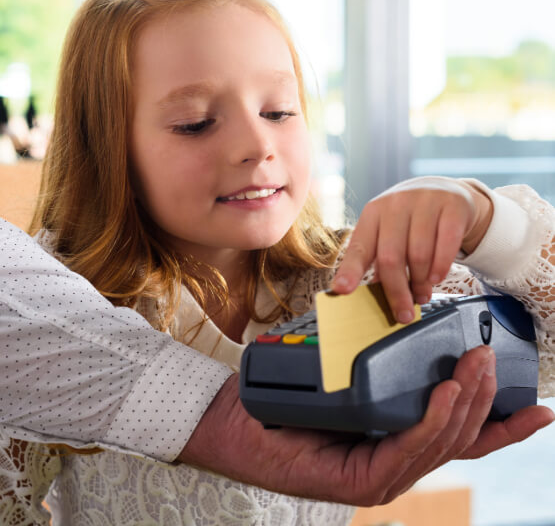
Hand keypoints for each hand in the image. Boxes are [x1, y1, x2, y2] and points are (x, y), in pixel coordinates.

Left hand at [178, 347, 553, 505]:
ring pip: (440, 443)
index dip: (501, 425)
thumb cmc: (289, 398)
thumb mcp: (344, 376)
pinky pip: (408, 449)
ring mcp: (382, 475)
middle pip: (458, 438)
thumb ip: (378, 369)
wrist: (238, 421)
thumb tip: (406, 335)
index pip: (459, 435)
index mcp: (398, 441)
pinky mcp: (362, 481)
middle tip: (495, 359)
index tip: (539, 407)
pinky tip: (447, 394)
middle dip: (486, 400)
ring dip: (465, 405)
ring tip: (475, 368)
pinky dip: (432, 421)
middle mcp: (396, 462)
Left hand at [332, 177, 493, 323]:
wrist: (446, 191)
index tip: (342, 290)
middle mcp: (396, 204)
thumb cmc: (411, 219)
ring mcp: (425, 203)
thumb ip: (379, 259)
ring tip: (421, 295)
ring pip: (419, 255)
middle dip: (396, 292)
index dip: (350, 270)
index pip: (359, 247)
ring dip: (420, 283)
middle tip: (403, 314)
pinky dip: (440, 268)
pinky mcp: (452, 206)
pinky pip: (446, 246)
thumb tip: (374, 296)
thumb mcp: (389, 231)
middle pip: (390, 257)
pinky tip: (436, 279)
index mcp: (373, 213)